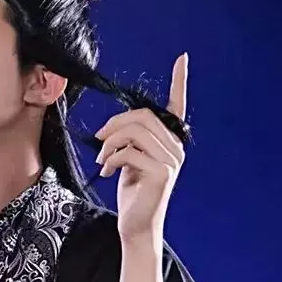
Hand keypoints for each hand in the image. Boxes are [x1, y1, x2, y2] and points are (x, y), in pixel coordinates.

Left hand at [94, 53, 188, 242]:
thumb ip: (129, 139)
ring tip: (102, 158)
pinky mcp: (160, 173)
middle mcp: (176, 148)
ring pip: (134, 131)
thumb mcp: (130, 159)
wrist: (136, 223)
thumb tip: (111, 126)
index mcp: (170, 141)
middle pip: (143, 116)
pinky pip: (128, 152)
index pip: (178, 106)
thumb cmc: (132, 191)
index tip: (182, 58)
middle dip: (114, 124)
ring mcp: (171, 160)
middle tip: (99, 139)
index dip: (180, 81)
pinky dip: (111, 158)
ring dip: (110, 142)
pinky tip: (106, 171)